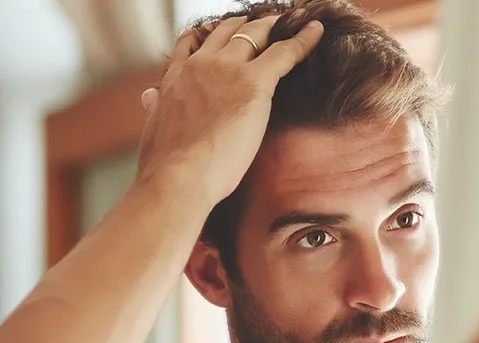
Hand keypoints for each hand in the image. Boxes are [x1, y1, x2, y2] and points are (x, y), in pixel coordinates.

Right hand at [136, 14, 323, 207]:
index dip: (213, 34)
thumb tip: (150, 97)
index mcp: (178, 75)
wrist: (180, 174)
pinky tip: (317, 31)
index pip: (194, 42)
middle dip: (248, 26)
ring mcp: (227, 69)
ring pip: (255, 34)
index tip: (225, 31)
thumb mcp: (154, 127)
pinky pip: (284, 53)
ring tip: (291, 21)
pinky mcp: (254, 83)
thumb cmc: (167, 163)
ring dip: (273, 26)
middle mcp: (202, 64)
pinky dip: (303, 40)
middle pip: (228, 31)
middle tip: (268, 23)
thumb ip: (156, 107)